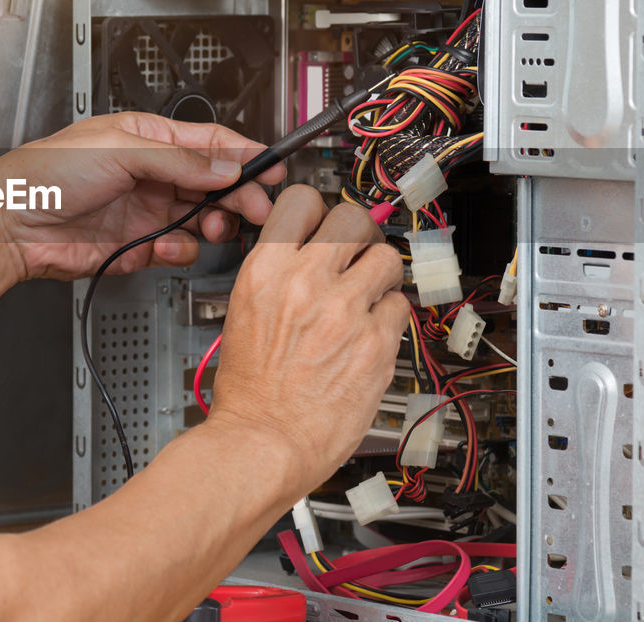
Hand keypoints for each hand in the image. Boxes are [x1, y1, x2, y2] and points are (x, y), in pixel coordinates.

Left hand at [0, 112, 284, 281]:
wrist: (11, 225)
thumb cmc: (47, 174)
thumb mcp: (118, 150)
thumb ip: (178, 160)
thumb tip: (224, 166)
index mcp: (148, 138)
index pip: (210, 142)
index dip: (245, 154)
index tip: (273, 168)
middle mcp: (151, 174)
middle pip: (214, 183)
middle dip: (239, 194)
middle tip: (255, 208)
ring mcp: (146, 211)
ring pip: (201, 218)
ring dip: (214, 224)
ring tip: (213, 227)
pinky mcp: (138, 247)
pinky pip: (177, 250)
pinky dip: (181, 252)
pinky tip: (168, 248)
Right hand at [205, 186, 408, 491]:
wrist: (264, 442)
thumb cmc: (250, 392)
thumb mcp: (243, 312)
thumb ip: (279, 276)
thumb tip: (307, 252)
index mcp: (266, 271)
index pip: (303, 200)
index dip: (317, 211)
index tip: (323, 223)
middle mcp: (307, 282)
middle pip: (354, 218)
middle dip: (358, 235)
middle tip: (354, 255)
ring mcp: (346, 311)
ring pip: (387, 258)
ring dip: (379, 275)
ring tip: (366, 297)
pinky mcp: (378, 344)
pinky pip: (400, 307)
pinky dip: (389, 318)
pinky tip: (370, 333)